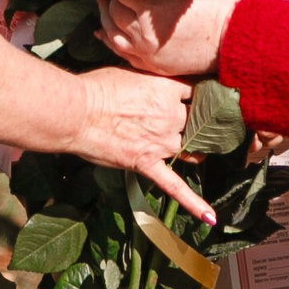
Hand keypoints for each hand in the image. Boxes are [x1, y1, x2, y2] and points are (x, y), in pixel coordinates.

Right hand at [68, 67, 212, 222]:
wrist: (77, 112)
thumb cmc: (98, 88)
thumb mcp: (131, 71)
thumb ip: (151, 79)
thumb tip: (154, 84)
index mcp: (168, 89)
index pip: (195, 91)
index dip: (197, 94)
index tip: (197, 95)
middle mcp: (171, 116)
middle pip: (195, 120)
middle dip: (193, 121)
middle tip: (189, 121)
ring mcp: (161, 142)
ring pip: (189, 147)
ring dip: (191, 147)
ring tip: (193, 147)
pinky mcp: (147, 163)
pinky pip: (174, 186)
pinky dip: (193, 202)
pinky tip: (210, 217)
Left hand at [97, 0, 242, 77]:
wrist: (236, 38)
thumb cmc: (219, 5)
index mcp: (151, 8)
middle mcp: (143, 33)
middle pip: (113, 14)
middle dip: (108, 0)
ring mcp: (147, 53)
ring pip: (114, 36)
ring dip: (106, 21)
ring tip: (103, 9)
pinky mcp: (154, 65)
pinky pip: (124, 55)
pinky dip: (113, 43)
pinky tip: (106, 35)